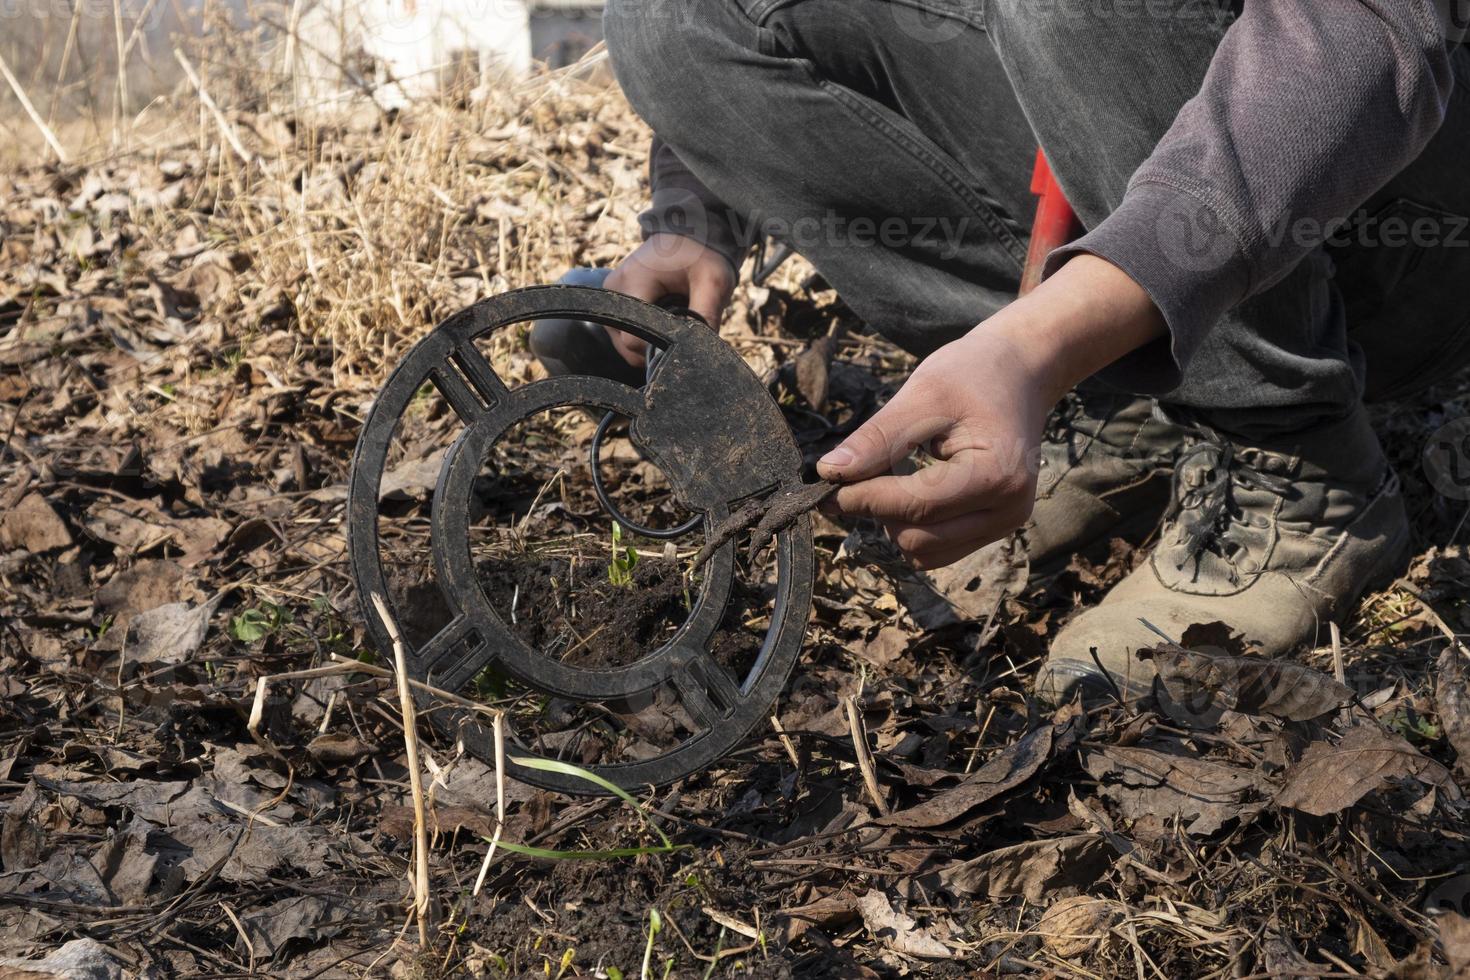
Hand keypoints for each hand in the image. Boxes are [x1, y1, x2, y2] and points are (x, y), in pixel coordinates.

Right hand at [602, 234, 734, 366]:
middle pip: (627, 346)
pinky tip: (665, 316)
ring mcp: (611, 295)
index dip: (660, 350)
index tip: (683, 338)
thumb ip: (707, 317)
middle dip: (658, 346)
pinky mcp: (616, 300)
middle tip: (682, 324)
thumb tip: (700, 352)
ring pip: (626, 343)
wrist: (691, 232)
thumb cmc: (702, 254)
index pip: (633, 340)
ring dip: (652, 340)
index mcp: (633, 282)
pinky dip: (647, 333)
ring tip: (674, 316)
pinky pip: (627, 333)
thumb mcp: (713, 282)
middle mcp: (613, 290)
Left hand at [816, 255, 1165, 567]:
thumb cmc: (972, 375)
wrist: (1020, 373)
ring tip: (886, 478)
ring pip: (926, 553)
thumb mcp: (922, 395)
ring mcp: (1005, 524)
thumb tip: (829, 473)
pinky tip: (908, 491)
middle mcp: (1008, 510)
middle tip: (854, 476)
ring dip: (894, 523)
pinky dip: (913, 526)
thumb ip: (878, 438)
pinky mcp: (995, 527)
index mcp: (996, 476)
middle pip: (918, 539)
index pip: (914, 506)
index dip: (862, 499)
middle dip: (879, 511)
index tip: (823, 485)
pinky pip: (939, 548)